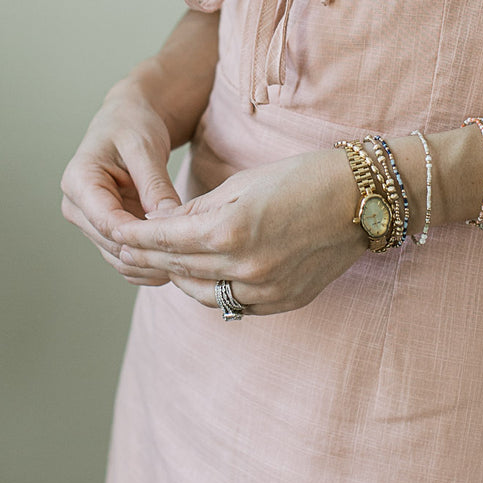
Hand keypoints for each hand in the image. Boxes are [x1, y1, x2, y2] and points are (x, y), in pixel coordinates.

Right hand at [60, 83, 182, 286]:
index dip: (140, 236)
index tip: (175, 241)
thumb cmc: (132, 125)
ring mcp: (90, 222)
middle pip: (112, 245)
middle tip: (191, 256)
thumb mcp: (145, 147)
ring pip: (119, 258)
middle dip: (150, 252)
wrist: (127, 121)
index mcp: (79, 181)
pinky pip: (126, 257)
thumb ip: (154, 184)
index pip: (107, 221)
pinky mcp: (106, 230)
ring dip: (151, 263)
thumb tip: (167, 219)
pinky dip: (149, 263)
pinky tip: (177, 262)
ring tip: (189, 261)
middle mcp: (77, 206)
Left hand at [112, 147, 368, 313]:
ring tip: (166, 261)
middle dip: (149, 257)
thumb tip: (163, 224)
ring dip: (180, 277)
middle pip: (176, 268)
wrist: (367, 200)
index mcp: (230, 232)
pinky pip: (235, 305)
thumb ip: (199, 209)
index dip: (135, 235)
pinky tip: (208, 275)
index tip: (116, 230)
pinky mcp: (285, 302)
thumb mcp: (244, 183)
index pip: (163, 239)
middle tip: (128, 247)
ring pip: (201, 294)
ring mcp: (266, 291)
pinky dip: (215, 290)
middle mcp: (244, 268)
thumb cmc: (306, 177)